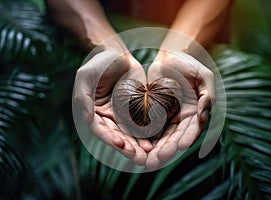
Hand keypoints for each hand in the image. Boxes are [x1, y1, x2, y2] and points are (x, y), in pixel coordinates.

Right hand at [73, 49, 151, 164]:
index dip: (109, 139)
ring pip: (131, 135)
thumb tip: (88, 119)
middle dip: (128, 148)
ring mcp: (123, 116)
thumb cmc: (99, 64)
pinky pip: (144, 124)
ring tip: (149, 155)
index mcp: (94, 113)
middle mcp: (108, 119)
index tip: (121, 144)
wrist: (118, 54)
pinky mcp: (137, 111)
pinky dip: (150, 134)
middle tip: (139, 158)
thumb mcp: (85, 76)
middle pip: (117, 137)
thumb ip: (83, 97)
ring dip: (140, 146)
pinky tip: (158, 141)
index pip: (100, 130)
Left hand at [145, 51, 214, 168]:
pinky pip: (147, 125)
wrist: (169, 55)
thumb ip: (208, 95)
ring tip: (147, 160)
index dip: (187, 138)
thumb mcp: (204, 76)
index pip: (192, 129)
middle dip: (168, 149)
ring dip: (154, 149)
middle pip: (174, 137)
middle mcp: (180, 118)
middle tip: (159, 159)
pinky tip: (138, 146)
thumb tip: (203, 114)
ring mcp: (166, 116)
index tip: (181, 146)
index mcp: (194, 112)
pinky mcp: (152, 111)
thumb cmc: (189, 64)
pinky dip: (143, 137)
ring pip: (160, 136)